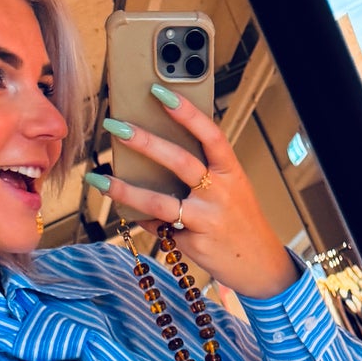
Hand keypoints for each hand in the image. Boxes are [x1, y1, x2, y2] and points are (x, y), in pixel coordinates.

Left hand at [92, 92, 297, 299]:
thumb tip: (157, 160)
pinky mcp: (195, 244)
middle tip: (116, 126)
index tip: (160, 93)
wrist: (262, 266)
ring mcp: (207, 220)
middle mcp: (220, 194)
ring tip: (99, 178)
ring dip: (126, 189)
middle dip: (145, 142)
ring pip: (160, 202)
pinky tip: (130, 213)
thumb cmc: (241, 222)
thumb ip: (205, 173)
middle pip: (180, 162)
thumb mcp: (232, 190)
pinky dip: (144, 220)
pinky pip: (161, 228)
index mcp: (231, 173)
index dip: (186, 113)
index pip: (210, 135)